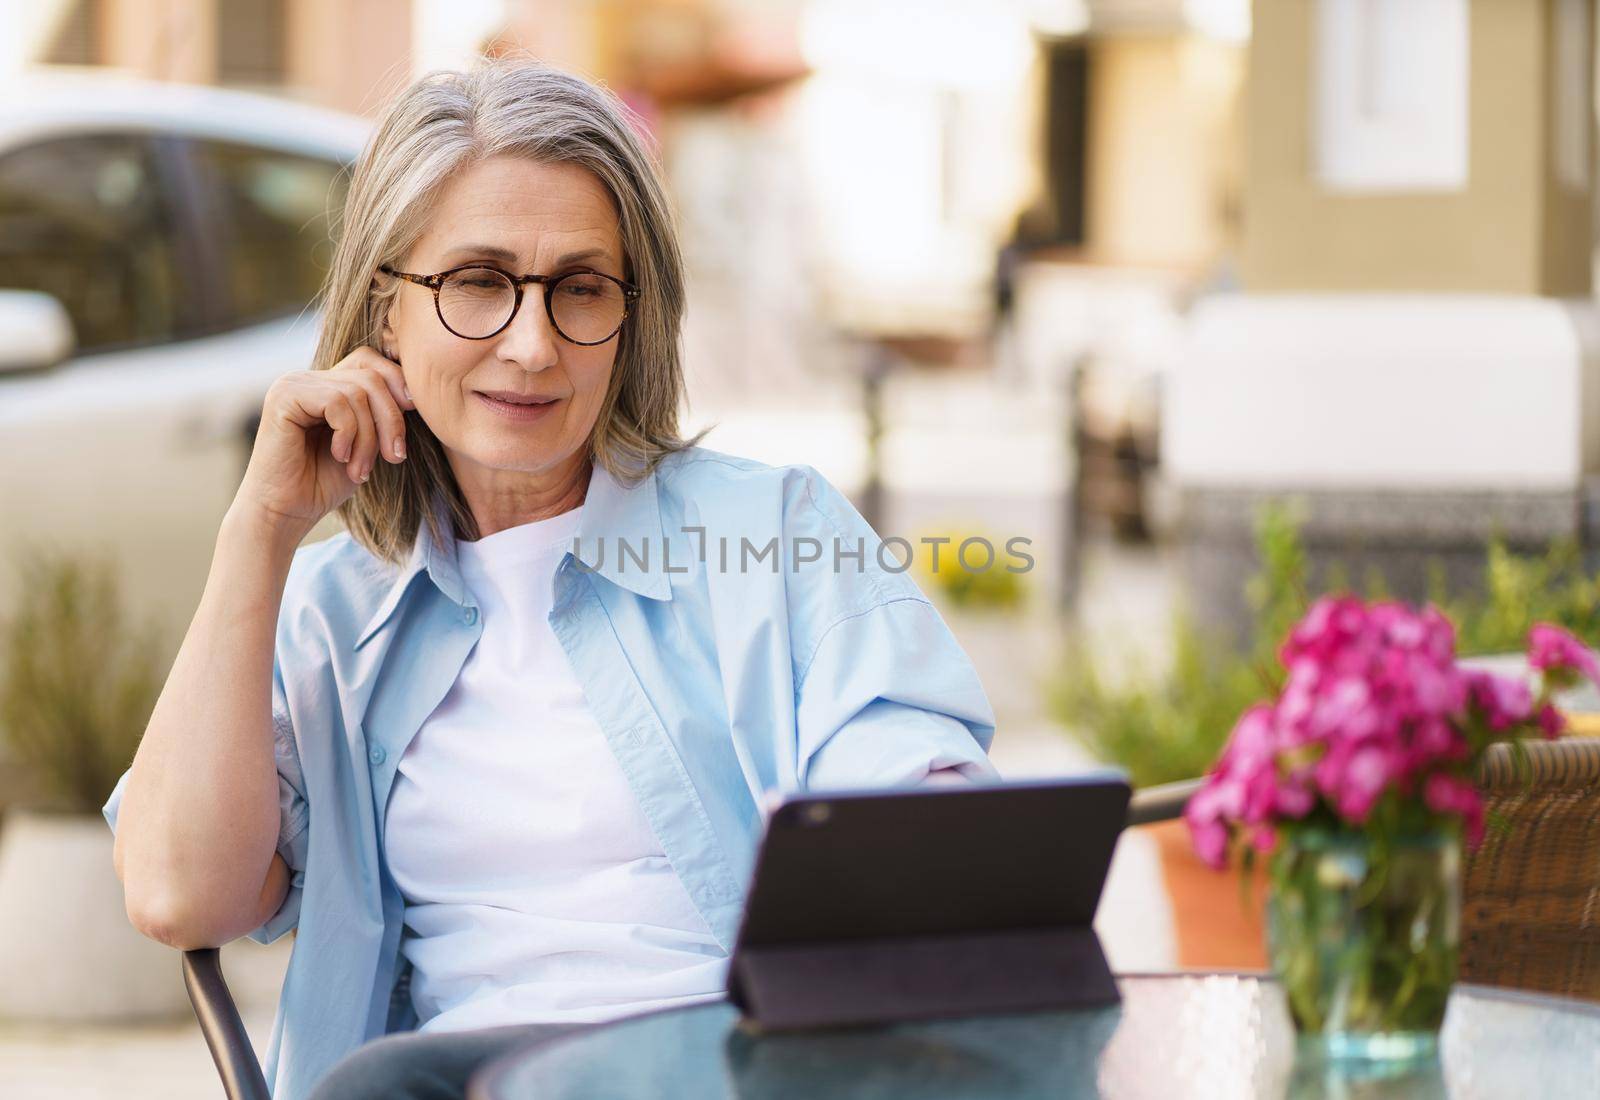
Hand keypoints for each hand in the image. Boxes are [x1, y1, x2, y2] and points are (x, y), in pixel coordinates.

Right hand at [234, 347, 415, 536]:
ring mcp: (294, 384)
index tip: (414, 414)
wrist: (285, 513)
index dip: (397, 383)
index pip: (370, 361)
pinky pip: (337, 402)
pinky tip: (340, 457)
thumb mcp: (365, 444)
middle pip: (371, 377)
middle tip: (394, 457)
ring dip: (369, 437)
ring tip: (360, 468)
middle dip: (391, 419)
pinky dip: (348, 434)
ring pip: (358, 392)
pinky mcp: (285, 397)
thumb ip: (381, 415)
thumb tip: (415, 393)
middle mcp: (308, 379)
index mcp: (325, 385)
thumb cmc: (323, 484)